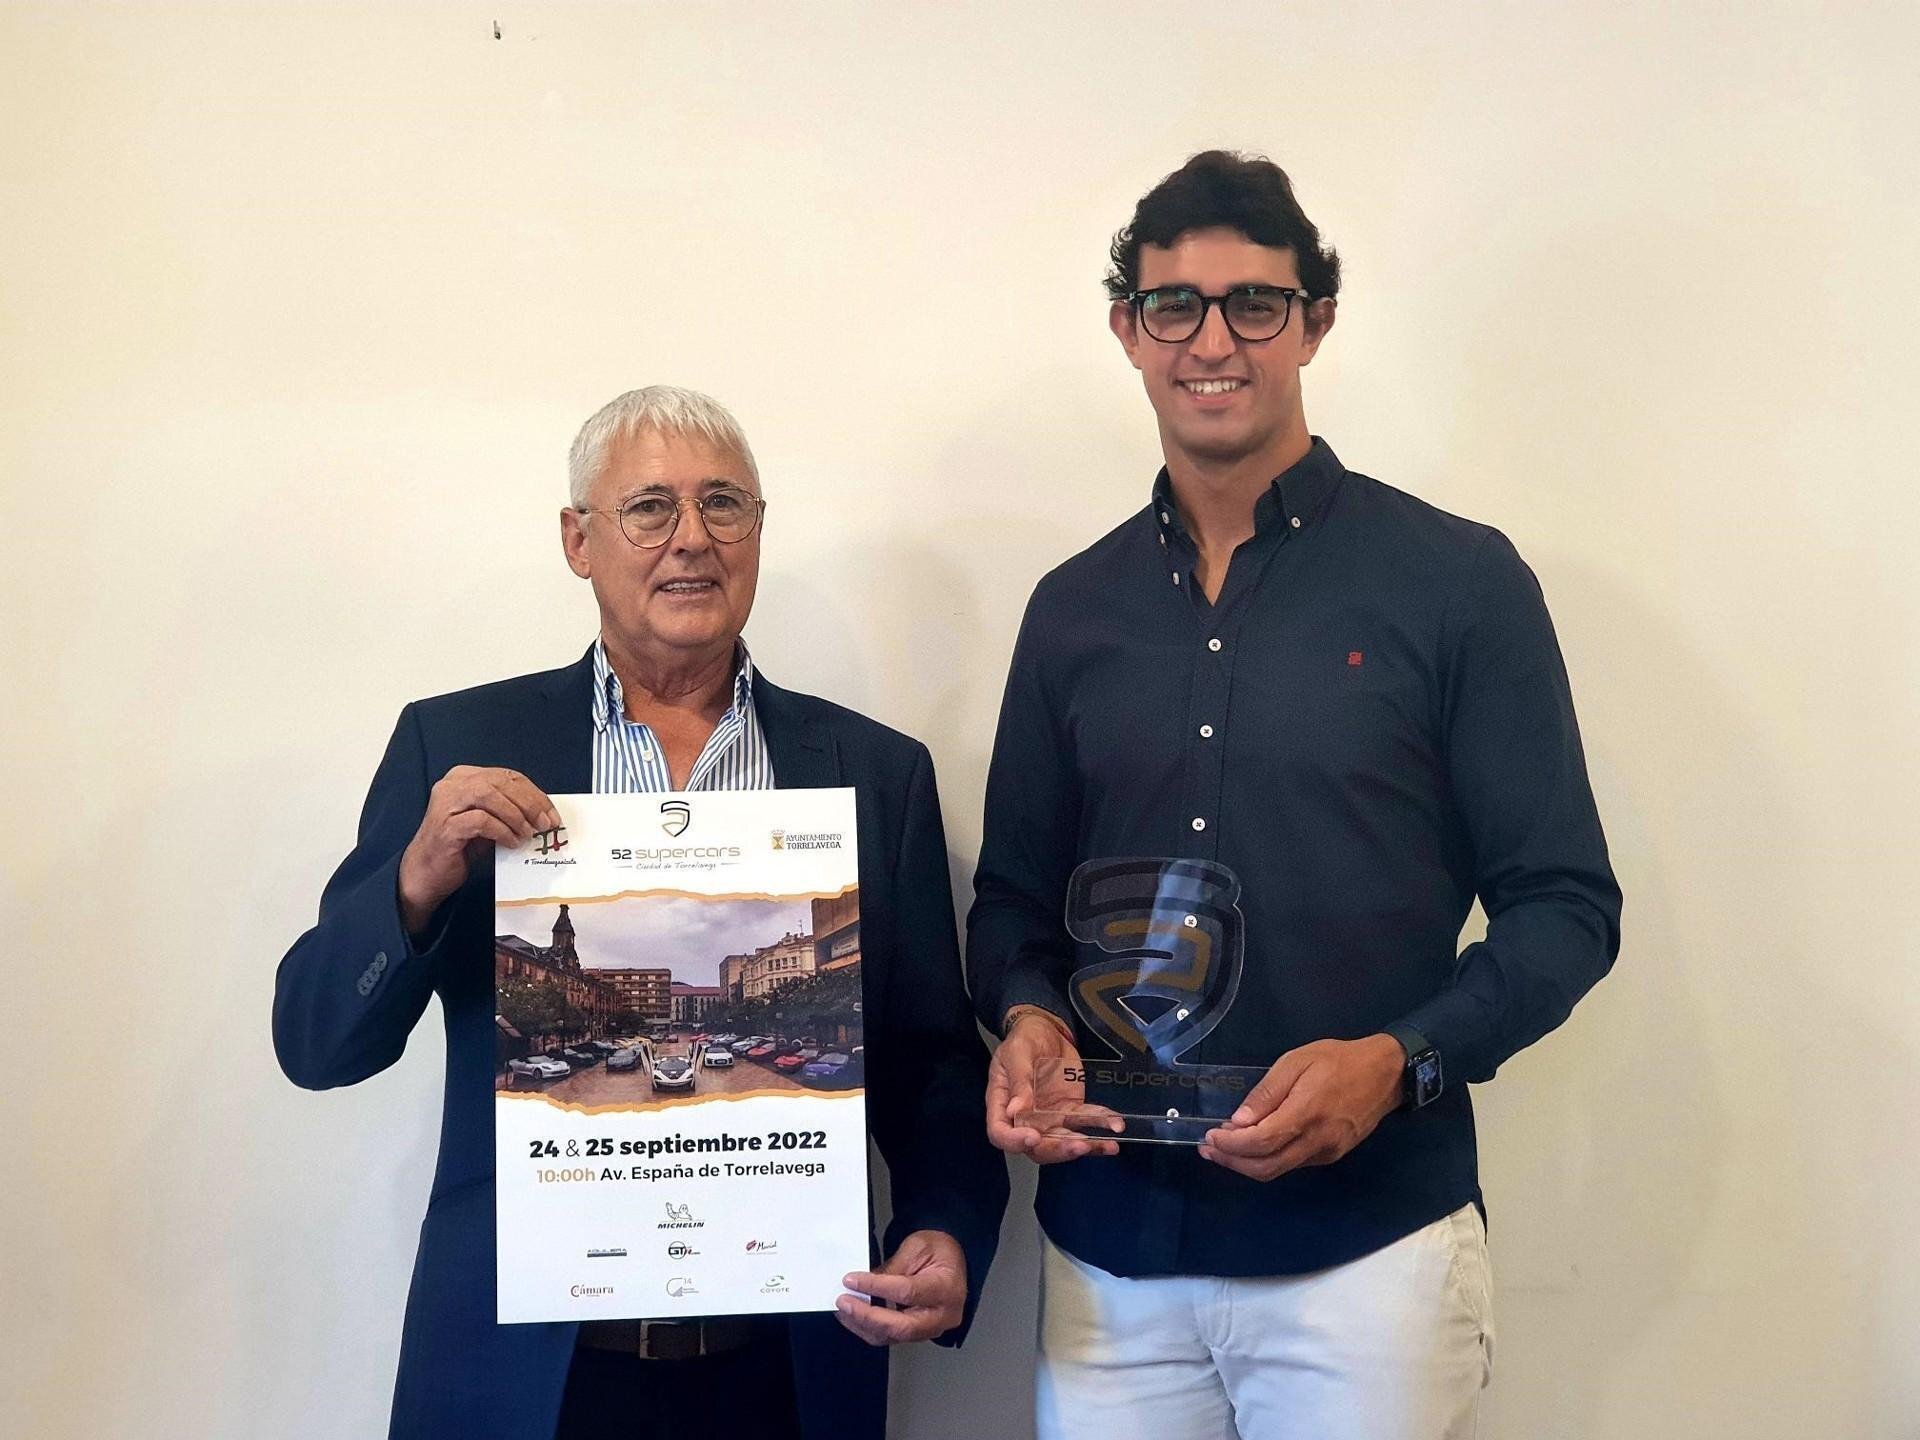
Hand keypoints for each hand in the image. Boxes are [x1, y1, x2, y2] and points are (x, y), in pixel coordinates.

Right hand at [396, 766, 558, 934]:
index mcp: (465, 777)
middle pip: (500, 782)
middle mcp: (452, 784)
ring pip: (489, 795)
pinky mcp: (444, 826)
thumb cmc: (461, 847)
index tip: (552, 814)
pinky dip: (502, 831)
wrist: (426, 873)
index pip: (507, 776)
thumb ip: (510, 810)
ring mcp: (445, 803)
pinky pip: (481, 820)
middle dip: (529, 803)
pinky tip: (511, 843)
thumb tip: (545, 814)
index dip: (534, 793)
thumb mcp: (490, 821)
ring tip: (528, 834)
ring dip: (516, 815)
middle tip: (546, 824)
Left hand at [837, 1230, 966, 1344]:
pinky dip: (870, 1328)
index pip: (907, 1292)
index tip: (852, 1280)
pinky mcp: (919, 1334)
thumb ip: (892, 1268)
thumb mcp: (916, 1248)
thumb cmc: (938, 1252)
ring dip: (864, 1325)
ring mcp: (932, 1328)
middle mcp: (943, 1315)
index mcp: (946, 1287)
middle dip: (867, 1316)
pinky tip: (855, 1317)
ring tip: (844, 1309)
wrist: (952, 1261)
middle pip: (901, 1326)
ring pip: (894, 1337)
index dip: (876, 1287)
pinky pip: (892, 1337)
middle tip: (844, 1302)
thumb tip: (863, 1283)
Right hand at [986, 1010, 1119, 1162]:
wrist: (1046, 1030)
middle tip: (1080, 1145)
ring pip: (1063, 1141)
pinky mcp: (1069, 1110)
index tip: (1033, 1137)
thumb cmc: (1025, 1039)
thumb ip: (1019, 1080)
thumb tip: (1014, 1111)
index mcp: (1002, 1104)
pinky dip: (1100, 1126)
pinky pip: (1084, 1123)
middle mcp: (1024, 1118)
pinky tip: (1115, 1125)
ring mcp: (1048, 1118)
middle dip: (1059, 1149)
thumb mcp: (1018, 1053)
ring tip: (1106, 1144)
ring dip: (1085, 1146)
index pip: (1001, 1133)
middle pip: (1036, 1147)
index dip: (1015, 1141)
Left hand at [1199, 1035, 1403, 1181]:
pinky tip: (1256, 1144)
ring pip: (1280, 1170)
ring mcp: (1327, 1152)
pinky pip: (1294, 1164)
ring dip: (1248, 1163)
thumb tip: (1239, 1121)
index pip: (1261, 1142)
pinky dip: (1269, 1159)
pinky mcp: (1332, 1155)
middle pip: (1267, 1168)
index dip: (1231, 1145)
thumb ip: (1267, 1093)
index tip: (1210, 1136)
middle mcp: (1317, 1141)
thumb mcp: (1297, 1061)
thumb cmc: (1339, 1060)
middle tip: (1209, 1148)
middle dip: (1233, 1162)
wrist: (1386, 1074)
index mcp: (1306, 1114)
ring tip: (1226, 1147)